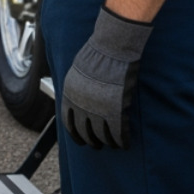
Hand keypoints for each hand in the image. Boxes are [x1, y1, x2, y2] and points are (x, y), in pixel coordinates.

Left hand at [61, 6, 151, 148]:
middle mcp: (81, 105)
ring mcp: (98, 109)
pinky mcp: (115, 110)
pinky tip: (125, 143)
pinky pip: (118, 132)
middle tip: (98, 145)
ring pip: (102, 136)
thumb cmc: (97, 54)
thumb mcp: (77, 72)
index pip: (69, 123)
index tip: (81, 140)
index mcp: (70, 96)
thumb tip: (78, 100)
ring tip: (114, 144)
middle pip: (85, 133)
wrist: (112, 48)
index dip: (76, 134)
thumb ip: (77, 89)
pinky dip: (122, 140)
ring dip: (109, 142)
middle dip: (92, 141)